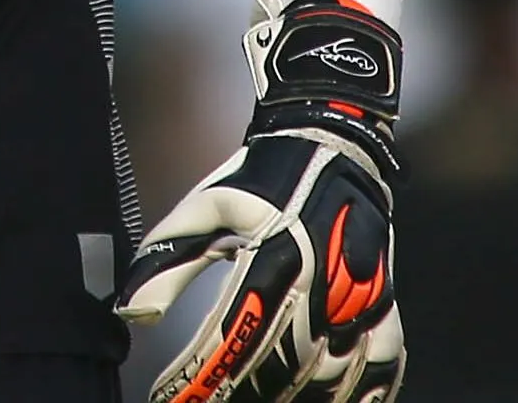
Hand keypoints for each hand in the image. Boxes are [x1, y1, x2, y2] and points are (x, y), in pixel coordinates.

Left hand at [118, 0, 405, 402]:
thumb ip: (166, 259)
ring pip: (331, 375)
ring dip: (296, 396)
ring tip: (262, 402)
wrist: (333, 141)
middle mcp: (322, 283)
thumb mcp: (205, 207)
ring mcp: (361, 296)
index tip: (173, 399)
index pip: (232, 338)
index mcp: (274, 257)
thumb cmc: (262, 176)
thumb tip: (132, 313)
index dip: (202, 378)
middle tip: (211, 401)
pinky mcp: (386, 302)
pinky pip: (383, 365)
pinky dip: (363, 393)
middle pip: (281, 367)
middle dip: (244, 394)